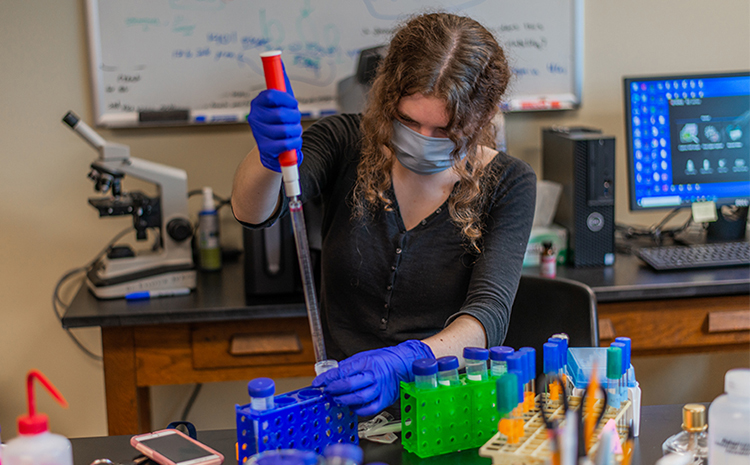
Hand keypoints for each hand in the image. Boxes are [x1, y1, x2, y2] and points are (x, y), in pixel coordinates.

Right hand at [248, 66, 302, 171]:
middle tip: (296, 119)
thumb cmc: (279, 121)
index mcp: (258, 103)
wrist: (274, 150)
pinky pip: (286, 143)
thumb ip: (280, 82)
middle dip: (295, 117)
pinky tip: (294, 141)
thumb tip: (279, 61)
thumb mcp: (281, 101)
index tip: (293, 103)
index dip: (287, 98)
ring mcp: (259, 134)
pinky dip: (295, 142)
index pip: (272, 94)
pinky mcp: (265, 149)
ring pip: (285, 129)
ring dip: (296, 130)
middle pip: (281, 114)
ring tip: (295, 131)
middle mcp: (255, 117)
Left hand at [312, 340, 433, 415]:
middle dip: (334, 389)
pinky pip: (369, 408)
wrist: (403, 364)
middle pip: (349, 385)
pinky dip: (358, 409)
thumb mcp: (364, 356)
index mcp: (366, 362)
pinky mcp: (385, 399)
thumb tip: (332, 375)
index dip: (327, 379)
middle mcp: (373, 376)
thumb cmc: (383, 359)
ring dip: (344, 400)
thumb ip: (349, 366)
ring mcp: (380, 388)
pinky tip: (352, 406)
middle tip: (327, 391)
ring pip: (358, 398)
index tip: (318, 383)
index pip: (342, 371)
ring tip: (337, 399)